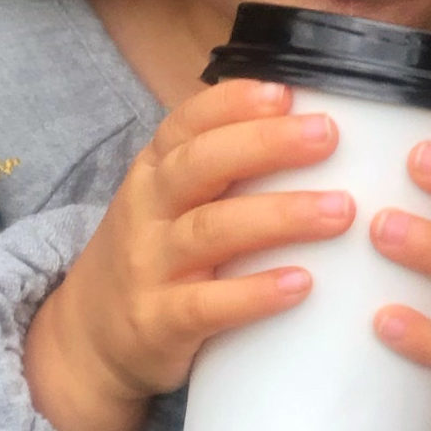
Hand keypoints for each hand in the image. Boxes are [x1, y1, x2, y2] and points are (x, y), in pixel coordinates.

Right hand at [25, 80, 354, 430]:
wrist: (91, 339)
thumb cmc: (155, 256)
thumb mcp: (171, 202)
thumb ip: (226, 168)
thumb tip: (315, 127)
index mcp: (155, 171)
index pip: (188, 123)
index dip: (234, 104)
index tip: (287, 91)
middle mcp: (148, 209)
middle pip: (201, 165)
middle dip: (266, 145)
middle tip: (327, 135)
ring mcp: (149, 266)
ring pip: (211, 231)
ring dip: (279, 216)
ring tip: (339, 211)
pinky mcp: (159, 322)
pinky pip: (207, 305)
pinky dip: (254, 293)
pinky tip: (300, 283)